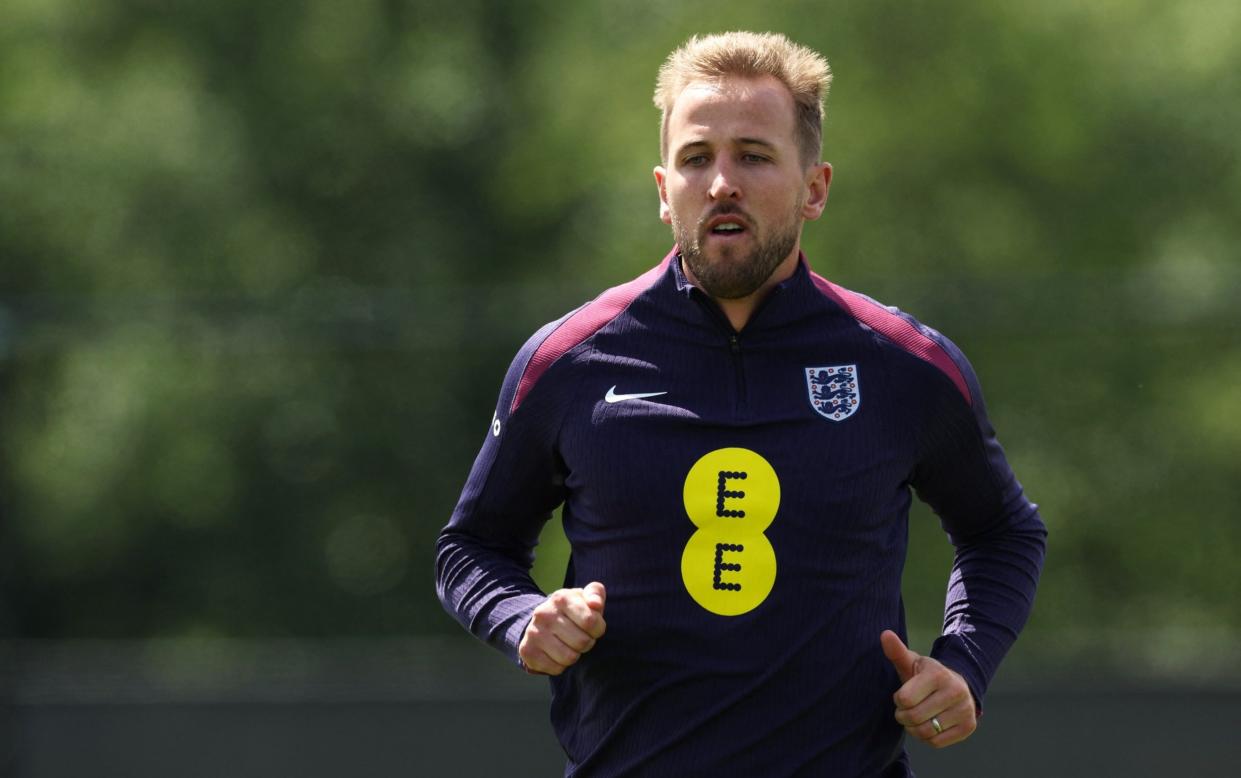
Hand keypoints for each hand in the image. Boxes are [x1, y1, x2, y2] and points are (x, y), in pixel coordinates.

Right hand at [518, 582, 606, 674]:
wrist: (542, 622)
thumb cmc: (572, 611)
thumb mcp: (584, 597)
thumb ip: (596, 594)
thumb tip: (595, 604)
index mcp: (561, 598)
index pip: (591, 621)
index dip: (598, 628)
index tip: (592, 626)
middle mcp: (544, 614)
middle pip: (582, 642)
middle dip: (587, 642)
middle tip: (579, 636)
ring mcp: (533, 632)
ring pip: (570, 658)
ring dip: (575, 655)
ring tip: (569, 645)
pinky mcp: (528, 651)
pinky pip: (556, 669)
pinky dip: (561, 665)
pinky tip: (556, 653)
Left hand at [880, 630, 977, 747]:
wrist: (956, 685)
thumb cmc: (925, 675)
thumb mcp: (911, 662)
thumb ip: (896, 651)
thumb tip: (885, 634)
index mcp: (938, 674)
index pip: (904, 699)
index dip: (898, 700)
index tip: (902, 695)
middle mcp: (955, 691)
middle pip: (914, 717)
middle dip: (903, 716)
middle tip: (905, 710)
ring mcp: (965, 710)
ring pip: (926, 732)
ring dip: (913, 729)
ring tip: (915, 719)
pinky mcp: (969, 726)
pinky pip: (937, 743)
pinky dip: (926, 738)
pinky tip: (928, 725)